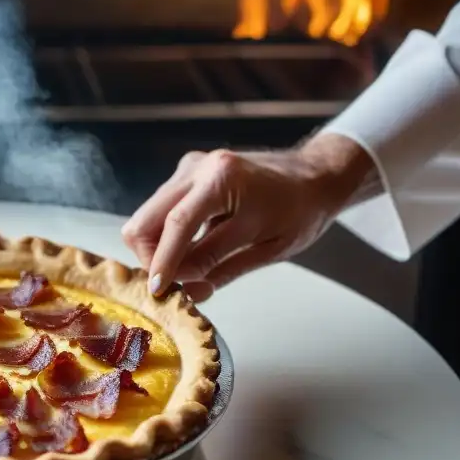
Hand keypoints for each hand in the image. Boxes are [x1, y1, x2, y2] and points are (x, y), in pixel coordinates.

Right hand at [121, 133, 376, 301]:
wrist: (313, 176)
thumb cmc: (300, 212)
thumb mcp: (267, 248)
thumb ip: (222, 269)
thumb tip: (186, 291)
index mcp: (226, 182)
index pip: (177, 227)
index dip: (163, 264)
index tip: (157, 293)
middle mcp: (201, 169)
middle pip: (146, 219)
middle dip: (150, 257)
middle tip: (168, 284)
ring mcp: (190, 167)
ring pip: (147, 216)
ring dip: (156, 248)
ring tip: (183, 269)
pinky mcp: (186, 172)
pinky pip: (159, 209)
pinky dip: (165, 235)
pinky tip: (188, 250)